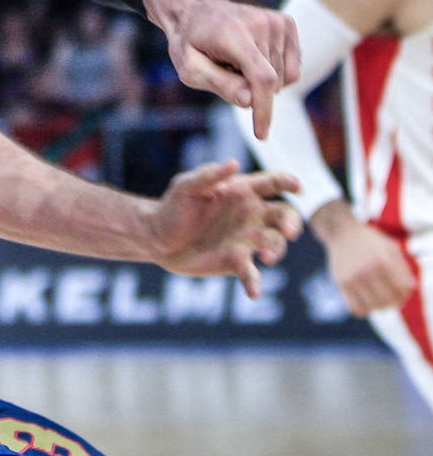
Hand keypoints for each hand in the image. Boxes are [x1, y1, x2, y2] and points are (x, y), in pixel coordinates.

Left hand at [142, 0, 299, 137]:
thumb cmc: (189, 42)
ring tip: (235, 62)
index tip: (261, 134)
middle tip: (224, 71)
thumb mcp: (189, 68)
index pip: (262, 78)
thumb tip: (250, 102)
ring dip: (260, 81)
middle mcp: (260, 24)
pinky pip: (293, 68)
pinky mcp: (287, 23)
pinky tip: (251, 59)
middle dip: (251, 90)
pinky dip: (275, 73)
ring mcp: (277, 21)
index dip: (264, 110)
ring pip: (285, 78)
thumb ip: (219, 84)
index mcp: (233, 34)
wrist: (196, 9)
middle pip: (272, 82)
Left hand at [147, 159, 301, 297]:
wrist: (157, 238)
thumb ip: (210, 175)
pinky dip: (254, 283)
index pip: (271, 184)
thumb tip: (233, 163)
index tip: (297, 187)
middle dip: (291, 222)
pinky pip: (251, 274)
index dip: (287, 183)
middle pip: (283, 215)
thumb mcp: (186, 186)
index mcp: (241, 191)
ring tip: (266, 257)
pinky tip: (253, 292)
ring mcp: (246, 239)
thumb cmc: (172, 206)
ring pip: (274, 244)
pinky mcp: (236, 262)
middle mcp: (249, 215)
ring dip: (276, 250)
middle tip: (290, 231)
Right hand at [311, 201, 413, 315]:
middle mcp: (368, 269)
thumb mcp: (390, 247)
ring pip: (373, 307)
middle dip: (394, 302)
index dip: (405, 294)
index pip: (402, 289)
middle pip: (388, 300)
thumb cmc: (370, 241)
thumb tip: (409, 289)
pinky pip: (356, 308)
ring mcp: (353, 277)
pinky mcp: (341, 283)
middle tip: (391, 297)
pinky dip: (364, 309)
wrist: (341, 232)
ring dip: (379, 306)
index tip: (401, 292)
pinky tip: (365, 301)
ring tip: (378, 299)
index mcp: (383, 260)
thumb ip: (402, 268)